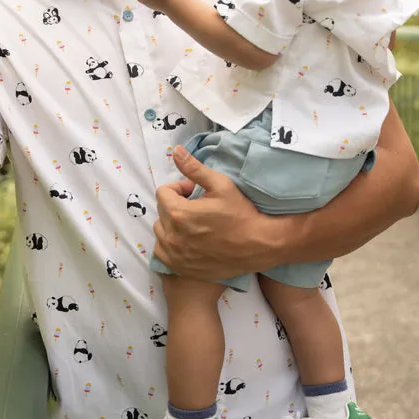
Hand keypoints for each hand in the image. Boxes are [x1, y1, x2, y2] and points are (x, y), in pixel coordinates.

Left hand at [153, 146, 280, 279]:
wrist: (258, 245)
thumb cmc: (240, 213)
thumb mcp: (220, 185)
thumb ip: (194, 168)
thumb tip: (175, 151)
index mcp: (178, 213)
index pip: (163, 192)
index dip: (180, 188)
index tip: (195, 192)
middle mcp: (171, 236)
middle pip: (162, 211)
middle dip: (176, 205)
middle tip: (197, 207)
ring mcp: (175, 255)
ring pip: (161, 232)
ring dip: (171, 224)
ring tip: (193, 224)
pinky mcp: (180, 267)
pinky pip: (163, 252)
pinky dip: (170, 244)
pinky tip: (188, 241)